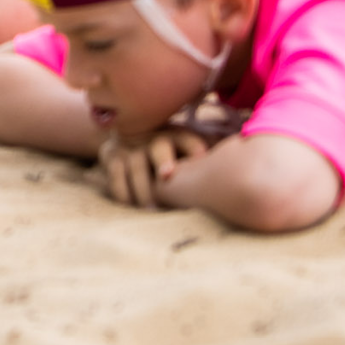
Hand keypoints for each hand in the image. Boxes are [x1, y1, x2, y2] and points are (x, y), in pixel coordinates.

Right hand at [98, 126, 213, 208]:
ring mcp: (131, 146)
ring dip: (143, 190)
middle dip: (163, 160)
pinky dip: (122, 192)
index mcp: (176, 136)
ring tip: (152, 210)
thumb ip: (205, 162)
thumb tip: (232, 179)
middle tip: (166, 177)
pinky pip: (115, 176)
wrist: (126, 134)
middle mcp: (153, 138)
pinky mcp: (112, 156)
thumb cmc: (167, 151)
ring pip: (135, 167)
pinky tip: (130, 205)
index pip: (187, 140)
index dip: (194, 147)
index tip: (202, 157)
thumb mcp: (184, 149)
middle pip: (159, 148)